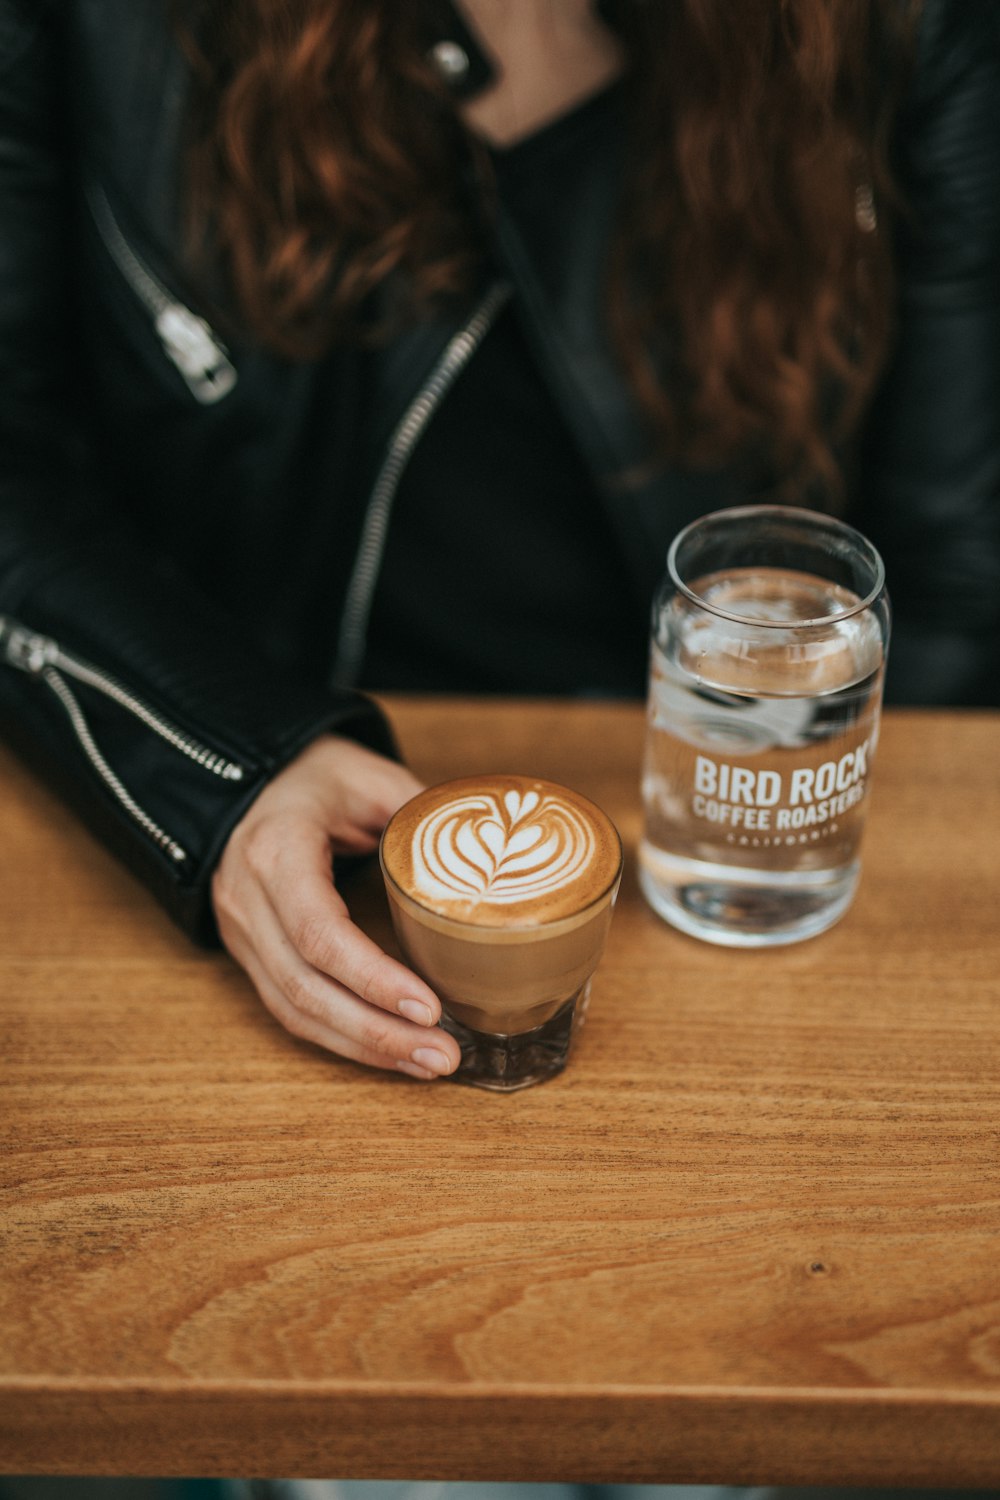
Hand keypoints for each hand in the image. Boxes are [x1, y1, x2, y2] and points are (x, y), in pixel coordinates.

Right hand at [211, 735, 460, 1079]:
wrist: (250, 781)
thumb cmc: (314, 776)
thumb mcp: (369, 775)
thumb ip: (422, 813)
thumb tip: (492, 850)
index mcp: (276, 851)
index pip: (319, 932)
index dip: (373, 978)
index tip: (430, 1007)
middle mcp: (248, 900)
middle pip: (306, 987)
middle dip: (377, 1032)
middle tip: (443, 1056)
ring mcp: (242, 933)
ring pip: (295, 1010)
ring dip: (364, 1047)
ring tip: (429, 1064)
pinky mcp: (252, 954)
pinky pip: (291, 1009)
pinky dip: (343, 1038)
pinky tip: (392, 1052)